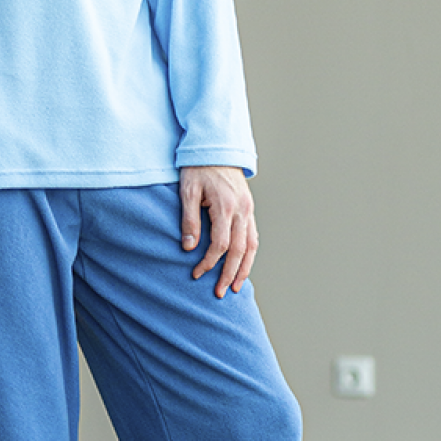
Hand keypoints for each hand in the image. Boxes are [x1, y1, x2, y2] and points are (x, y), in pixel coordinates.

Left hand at [179, 166, 257, 298]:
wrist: (216, 147)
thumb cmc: (198, 168)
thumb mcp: (187, 191)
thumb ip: (189, 220)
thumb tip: (189, 248)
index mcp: (225, 206)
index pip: (220, 244)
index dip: (209, 263)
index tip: (197, 274)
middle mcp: (241, 210)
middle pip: (239, 250)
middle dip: (230, 274)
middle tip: (220, 292)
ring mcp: (248, 209)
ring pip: (251, 245)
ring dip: (244, 268)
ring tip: (236, 286)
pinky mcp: (248, 208)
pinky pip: (253, 235)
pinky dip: (249, 253)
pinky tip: (243, 264)